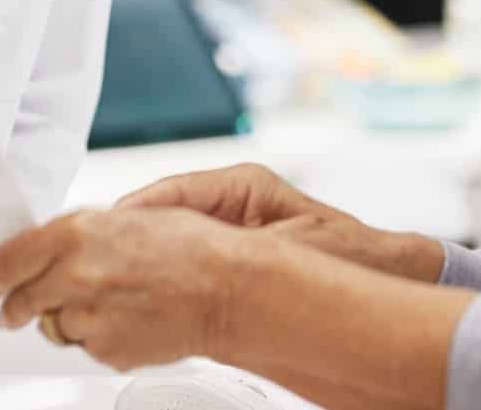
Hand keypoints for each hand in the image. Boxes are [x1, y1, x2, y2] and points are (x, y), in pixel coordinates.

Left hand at [0, 208, 245, 370]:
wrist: (228, 290)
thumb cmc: (193, 248)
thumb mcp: (130, 217)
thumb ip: (83, 234)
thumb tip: (56, 248)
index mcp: (76, 234)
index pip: (9, 259)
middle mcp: (73, 275)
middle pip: (22, 301)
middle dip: (18, 305)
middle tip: (16, 307)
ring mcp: (86, 318)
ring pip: (55, 326)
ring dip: (69, 317)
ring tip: (108, 303)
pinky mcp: (104, 350)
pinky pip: (86, 345)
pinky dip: (98, 335)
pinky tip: (128, 318)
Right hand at [121, 164, 440, 281]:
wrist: (382, 274)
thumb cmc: (349, 252)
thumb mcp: (293, 243)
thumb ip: (243, 247)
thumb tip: (192, 244)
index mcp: (242, 186)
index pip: (173, 191)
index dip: (135, 213)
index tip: (107, 229)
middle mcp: (230, 203)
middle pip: (162, 213)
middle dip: (130, 235)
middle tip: (98, 256)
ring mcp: (226, 229)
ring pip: (167, 236)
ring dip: (143, 255)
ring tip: (114, 276)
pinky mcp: (228, 256)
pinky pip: (182, 261)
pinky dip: (161, 276)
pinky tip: (144, 295)